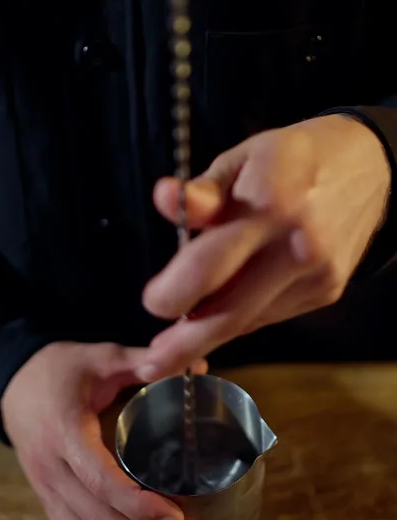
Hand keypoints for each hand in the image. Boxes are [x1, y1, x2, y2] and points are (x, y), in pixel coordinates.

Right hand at [1, 342, 206, 519]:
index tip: (177, 515)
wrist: (13, 384)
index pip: (99, 480)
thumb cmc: (60, 369)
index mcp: (64, 430)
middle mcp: (50, 467)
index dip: (138, 505)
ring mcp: (44, 488)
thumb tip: (199, 363)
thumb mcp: (99, 356)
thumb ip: (142, 361)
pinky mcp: (46, 498)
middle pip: (97, 518)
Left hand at [139, 115, 390, 379]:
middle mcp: (297, 246)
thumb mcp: (243, 158)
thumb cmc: (291, 157)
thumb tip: (164, 198)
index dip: (173, 291)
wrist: (368, 166)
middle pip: (229, 311)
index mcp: (271, 203)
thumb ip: (203, 190)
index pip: (208, 264)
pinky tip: (220, 315)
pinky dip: (240, 318)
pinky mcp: (327, 292)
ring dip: (208, 336)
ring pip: (248, 320)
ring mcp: (316, 275)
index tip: (151, 303)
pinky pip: (270, 315)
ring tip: (174, 350)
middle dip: (183, 344)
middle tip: (151, 362)